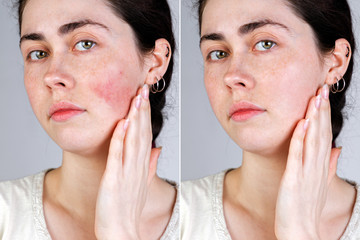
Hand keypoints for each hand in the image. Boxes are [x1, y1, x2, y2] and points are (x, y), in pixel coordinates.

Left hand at [95, 84, 160, 239]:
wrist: (121, 232)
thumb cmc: (128, 209)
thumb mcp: (141, 184)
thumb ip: (150, 164)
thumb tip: (158, 148)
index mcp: (142, 166)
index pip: (146, 135)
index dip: (146, 115)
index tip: (144, 97)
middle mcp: (138, 166)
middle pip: (142, 133)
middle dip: (143, 109)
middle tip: (143, 88)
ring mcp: (127, 172)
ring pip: (133, 139)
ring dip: (135, 117)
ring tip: (136, 98)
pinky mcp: (114, 180)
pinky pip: (118, 156)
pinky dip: (121, 138)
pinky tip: (123, 123)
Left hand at [275, 84, 341, 239]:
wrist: (300, 232)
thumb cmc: (306, 208)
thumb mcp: (319, 184)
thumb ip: (328, 165)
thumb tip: (336, 148)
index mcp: (321, 167)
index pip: (324, 136)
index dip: (324, 116)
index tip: (323, 97)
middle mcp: (316, 167)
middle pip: (321, 133)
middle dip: (322, 110)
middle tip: (322, 88)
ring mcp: (306, 173)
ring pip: (312, 140)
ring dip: (314, 118)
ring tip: (315, 98)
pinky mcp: (294, 180)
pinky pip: (297, 156)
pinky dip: (300, 138)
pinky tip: (302, 123)